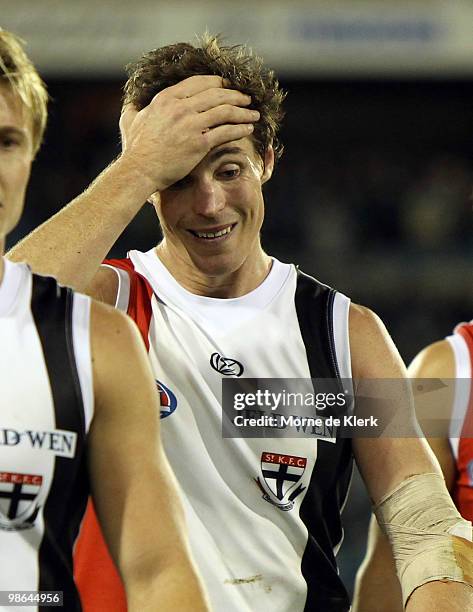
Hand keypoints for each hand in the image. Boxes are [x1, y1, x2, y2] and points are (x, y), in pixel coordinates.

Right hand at [119, 75, 258, 192]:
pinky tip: (248, 128)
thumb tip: (131, 106)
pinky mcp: (200, 143)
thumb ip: (133, 110)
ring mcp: (191, 124)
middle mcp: (180, 107)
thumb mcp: (130, 121)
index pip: (199, 82)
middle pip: (217, 94)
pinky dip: (240, 128)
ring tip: (254, 113)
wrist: (139, 170)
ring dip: (243, 111)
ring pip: (225, 111)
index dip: (217, 83)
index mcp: (166, 98)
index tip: (227, 86)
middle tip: (247, 98)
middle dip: (235, 95)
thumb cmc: (135, 149)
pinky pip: (226, 131)